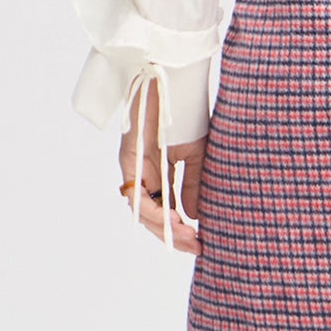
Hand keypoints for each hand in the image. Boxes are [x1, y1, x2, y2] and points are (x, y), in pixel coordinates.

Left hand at [118, 81, 205, 254]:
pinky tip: (172, 220)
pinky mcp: (129, 161)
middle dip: (173, 235)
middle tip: (196, 247)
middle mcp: (144, 173)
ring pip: (142, 210)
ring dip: (164, 227)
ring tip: (186, 235)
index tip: (201, 242)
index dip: (181, 229)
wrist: (173, 83)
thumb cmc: (186, 114)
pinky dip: (153, 211)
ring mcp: (134, 168)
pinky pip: (137, 195)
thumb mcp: (197, 156)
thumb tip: (193, 216)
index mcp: (160, 172)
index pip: (167, 209)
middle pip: (152, 215)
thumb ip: (193, 185)